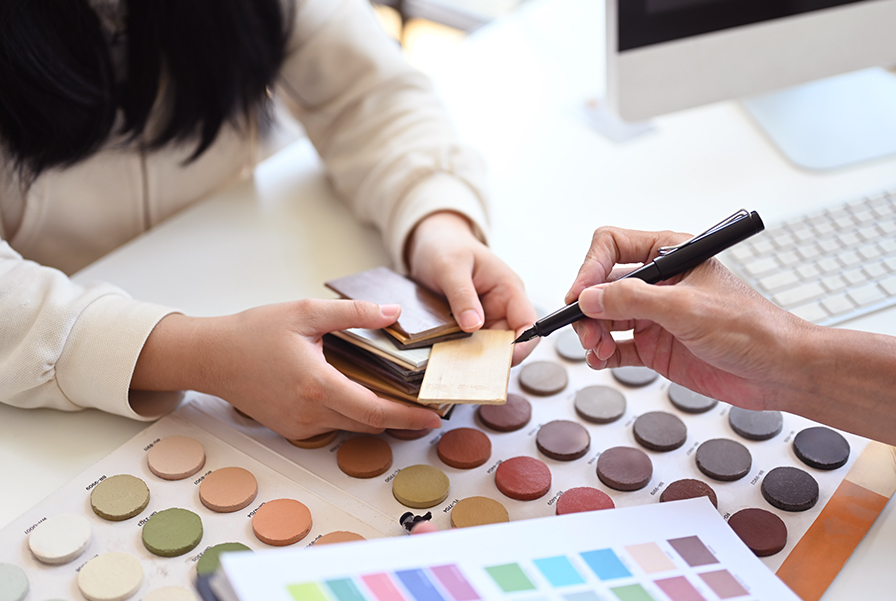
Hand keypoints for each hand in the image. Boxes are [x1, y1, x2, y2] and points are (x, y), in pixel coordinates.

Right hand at [133, 299, 442, 438]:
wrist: (211, 357)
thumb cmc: (253, 332)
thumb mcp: (306, 312)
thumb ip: (354, 314)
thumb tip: (393, 312)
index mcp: (317, 386)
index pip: (375, 411)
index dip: (408, 416)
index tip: (434, 416)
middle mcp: (310, 414)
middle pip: (368, 425)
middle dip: (400, 418)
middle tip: (425, 404)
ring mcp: (299, 426)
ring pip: (351, 427)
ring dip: (376, 417)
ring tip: (400, 398)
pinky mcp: (291, 429)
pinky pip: (332, 426)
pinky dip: (351, 415)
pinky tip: (360, 394)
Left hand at [405, 211, 537, 364]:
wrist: (431, 242)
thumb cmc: (445, 246)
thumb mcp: (450, 267)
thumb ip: (462, 296)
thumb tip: (474, 325)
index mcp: (508, 289)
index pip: (528, 323)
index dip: (522, 345)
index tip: (503, 360)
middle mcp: (502, 306)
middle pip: (508, 342)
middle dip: (492, 357)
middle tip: (469, 367)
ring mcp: (486, 316)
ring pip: (488, 347)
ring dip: (474, 355)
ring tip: (454, 361)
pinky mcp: (470, 324)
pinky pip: (471, 344)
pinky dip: (461, 351)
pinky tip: (446, 354)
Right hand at [564, 226, 810, 410]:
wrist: (779, 371)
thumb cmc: (753, 329)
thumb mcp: (687, 308)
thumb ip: (633, 299)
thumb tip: (589, 298)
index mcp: (670, 255)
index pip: (612, 246)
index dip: (590, 268)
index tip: (580, 295)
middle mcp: (659, 283)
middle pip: (602, 285)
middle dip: (589, 308)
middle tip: (587, 331)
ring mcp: (656, 316)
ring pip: (605, 317)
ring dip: (594, 333)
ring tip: (598, 350)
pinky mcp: (656, 346)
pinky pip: (617, 346)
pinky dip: (604, 354)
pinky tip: (603, 360)